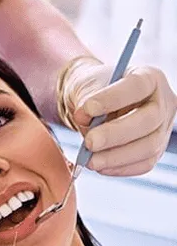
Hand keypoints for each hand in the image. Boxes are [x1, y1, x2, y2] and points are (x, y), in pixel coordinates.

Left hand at [58, 57, 176, 175]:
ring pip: (148, 147)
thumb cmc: (94, 93)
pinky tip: (99, 166)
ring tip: (90, 160)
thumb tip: (83, 117)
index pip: (137, 86)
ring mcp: (162, 128)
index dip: (113, 98)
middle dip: (116, 134)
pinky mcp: (155, 150)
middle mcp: (162, 102)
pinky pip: (143, 164)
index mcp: (149, 78)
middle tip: (90, 142)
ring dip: (116, 157)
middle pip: (148, 120)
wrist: (96, 108)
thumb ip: (85, 99)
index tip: (87, 108)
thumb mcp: (86, 87)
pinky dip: (119, 168)